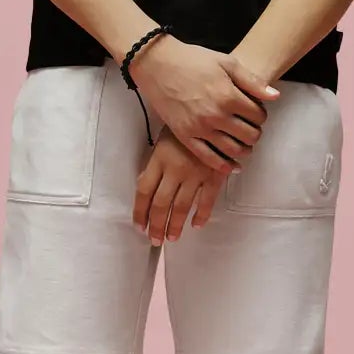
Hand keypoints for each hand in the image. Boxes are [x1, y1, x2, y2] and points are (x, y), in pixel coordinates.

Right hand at [128, 36, 278, 173]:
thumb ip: (252, 81)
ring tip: (244, 145)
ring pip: (233, 150)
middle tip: (251, 128)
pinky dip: (224, 165)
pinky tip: (232, 165)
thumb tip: (276, 96)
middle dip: (255, 133)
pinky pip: (208, 158)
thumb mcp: (226, 62)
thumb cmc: (193, 60)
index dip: (262, 115)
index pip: (258, 116)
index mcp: (228, 96)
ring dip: (244, 150)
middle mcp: (216, 115)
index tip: (256, 112)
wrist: (158, 64)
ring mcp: (200, 128)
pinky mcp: (185, 136)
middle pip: (249, 135)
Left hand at [133, 125, 231, 244]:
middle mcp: (176, 168)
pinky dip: (202, 215)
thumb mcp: (163, 140)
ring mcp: (196, 173)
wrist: (213, 114)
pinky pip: (207, 201)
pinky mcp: (215, 175)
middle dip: (156, 225)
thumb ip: (155, 164)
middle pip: (161, 204)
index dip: (140, 211)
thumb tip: (145, 187)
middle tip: (154, 239)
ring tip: (171, 237)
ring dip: (176, 225)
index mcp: (159, 158)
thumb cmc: (185, 125)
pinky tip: (196, 224)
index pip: (144, 190)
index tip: (139, 225)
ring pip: (182, 206)